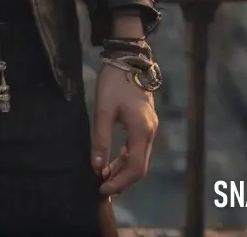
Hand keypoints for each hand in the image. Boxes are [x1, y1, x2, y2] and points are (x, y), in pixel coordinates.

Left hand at [91, 63, 157, 195]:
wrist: (127, 59)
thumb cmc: (114, 82)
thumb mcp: (103, 110)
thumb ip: (101, 139)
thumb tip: (97, 167)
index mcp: (142, 131)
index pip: (136, 168)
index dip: (120, 182)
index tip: (102, 188)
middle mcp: (150, 133)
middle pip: (140, 167)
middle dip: (121, 180)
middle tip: (101, 186)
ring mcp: (150, 128)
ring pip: (139, 158)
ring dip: (123, 169)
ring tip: (104, 176)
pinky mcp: (145, 122)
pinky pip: (138, 148)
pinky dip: (126, 157)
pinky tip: (113, 159)